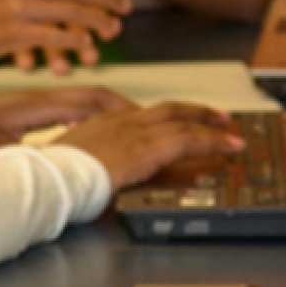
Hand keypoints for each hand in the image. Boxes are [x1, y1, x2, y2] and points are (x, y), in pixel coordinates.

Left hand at [0, 87, 133, 159]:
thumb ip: (20, 159)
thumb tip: (44, 167)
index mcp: (33, 106)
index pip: (85, 103)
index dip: (116, 112)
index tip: (139, 121)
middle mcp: (41, 98)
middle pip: (94, 96)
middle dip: (127, 107)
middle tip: (156, 117)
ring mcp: (40, 99)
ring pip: (88, 97)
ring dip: (116, 106)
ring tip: (143, 119)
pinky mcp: (36, 105)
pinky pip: (76, 103)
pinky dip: (98, 109)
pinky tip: (111, 122)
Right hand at [55, 102, 245, 190]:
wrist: (51, 176)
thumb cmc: (53, 172)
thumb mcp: (69, 156)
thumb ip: (85, 155)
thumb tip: (89, 162)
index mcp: (104, 122)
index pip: (145, 113)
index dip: (168, 115)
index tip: (181, 119)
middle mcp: (123, 122)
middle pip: (169, 110)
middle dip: (197, 112)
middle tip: (219, 117)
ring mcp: (136, 134)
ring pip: (184, 125)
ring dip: (212, 130)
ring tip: (233, 137)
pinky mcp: (146, 150)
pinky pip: (188, 142)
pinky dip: (212, 143)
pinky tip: (227, 148)